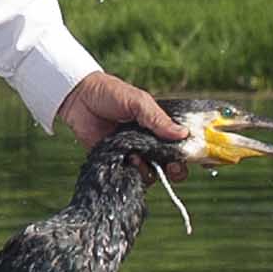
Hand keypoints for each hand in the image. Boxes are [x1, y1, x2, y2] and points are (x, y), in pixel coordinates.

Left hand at [57, 71, 188, 180]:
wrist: (79, 98)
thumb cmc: (111, 94)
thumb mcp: (139, 102)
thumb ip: (158, 119)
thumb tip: (183, 134)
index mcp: (158, 128)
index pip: (180, 146)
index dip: (189, 155)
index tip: (193, 159)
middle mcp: (149, 144)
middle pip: (170, 165)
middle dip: (174, 170)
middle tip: (171, 167)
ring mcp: (132, 154)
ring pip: (150, 174)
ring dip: (148, 171)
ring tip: (136, 158)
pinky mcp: (115, 163)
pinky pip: (128, 177)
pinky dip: (129, 175)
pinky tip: (125, 162)